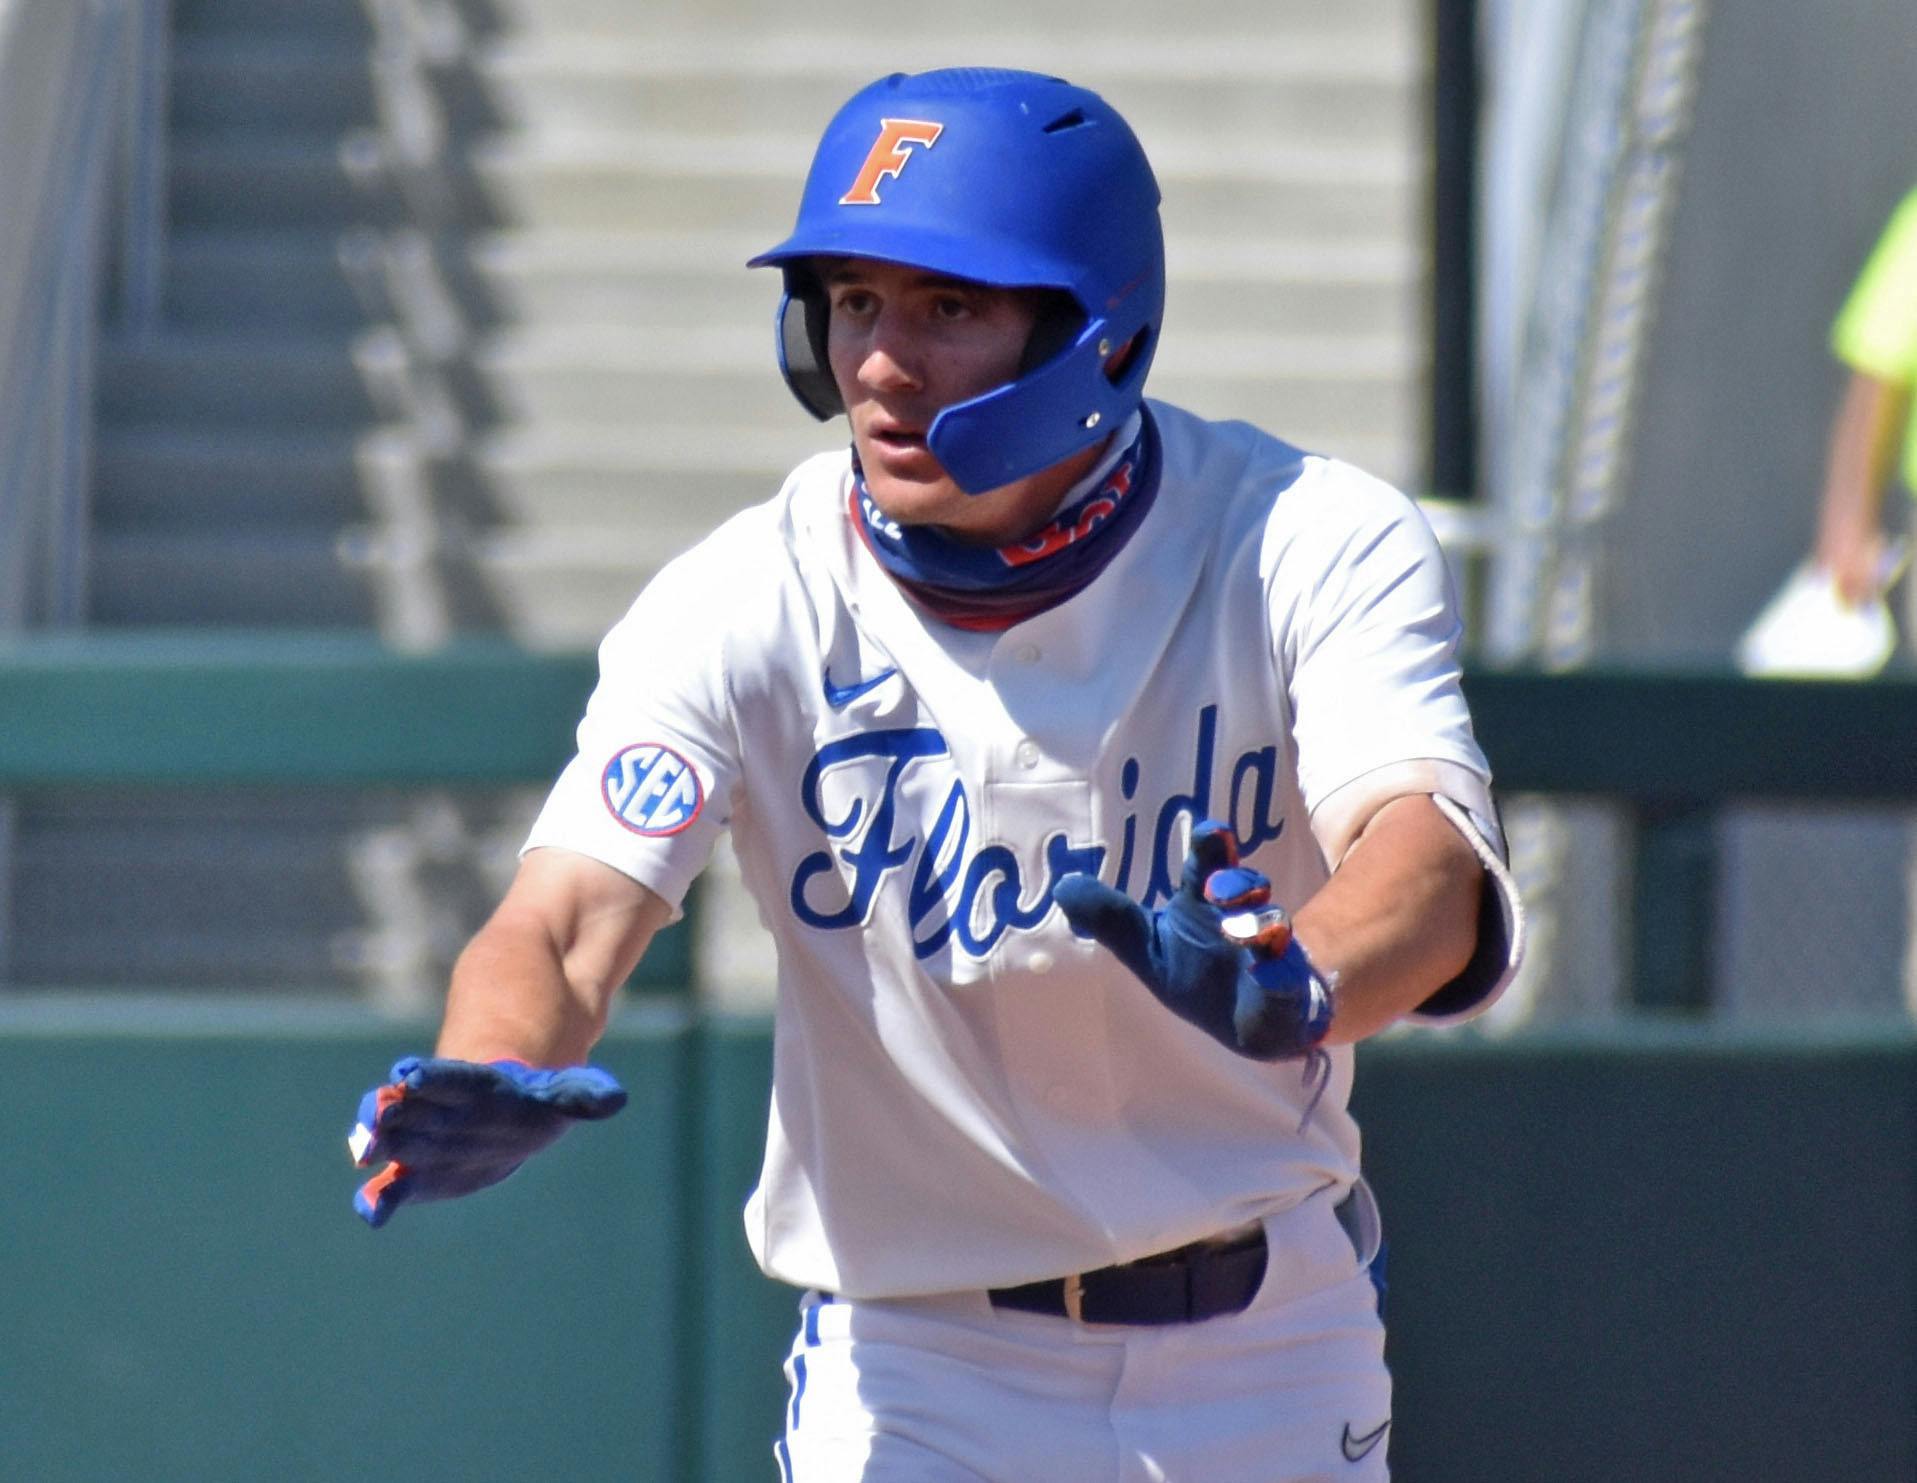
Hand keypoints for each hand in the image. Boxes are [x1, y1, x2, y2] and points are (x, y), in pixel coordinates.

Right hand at [347, 1056, 627, 1227]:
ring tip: (363, 1151)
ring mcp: (427, 1138)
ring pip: (400, 1140)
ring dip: (381, 1146)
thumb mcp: (566, 1093)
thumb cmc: (536, 1101)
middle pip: (416, 1109)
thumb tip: (615, 1099)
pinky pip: (400, 1184)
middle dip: (395, 1113)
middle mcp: (445, 1110)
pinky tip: (371, 1210)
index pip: (455, 1080)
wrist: (511, 1119)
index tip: (409, 1074)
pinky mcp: (421, 1172)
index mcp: (479, 1087)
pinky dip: (385, 1196)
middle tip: (375, 1114)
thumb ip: (585, 1095)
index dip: (435, 1079)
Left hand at [1053, 820, 1334, 1059]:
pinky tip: (1266, 971)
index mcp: (1206, 901)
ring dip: (1255, 926)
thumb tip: (1063, 886)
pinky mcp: (1284, 990)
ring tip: (1234, 931)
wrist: (1251, 1021)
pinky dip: (1276, 974)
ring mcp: (1268, 952)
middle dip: (1234, 882)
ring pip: (1270, 928)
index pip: (1210, 863)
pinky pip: (1284, 979)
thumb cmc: (1198, 971)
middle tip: (1213, 890)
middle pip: (1245, 887)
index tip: (1213, 832)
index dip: (1213, 843)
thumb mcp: (1146, 947)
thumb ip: (1109, 918)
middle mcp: (1243, 917)